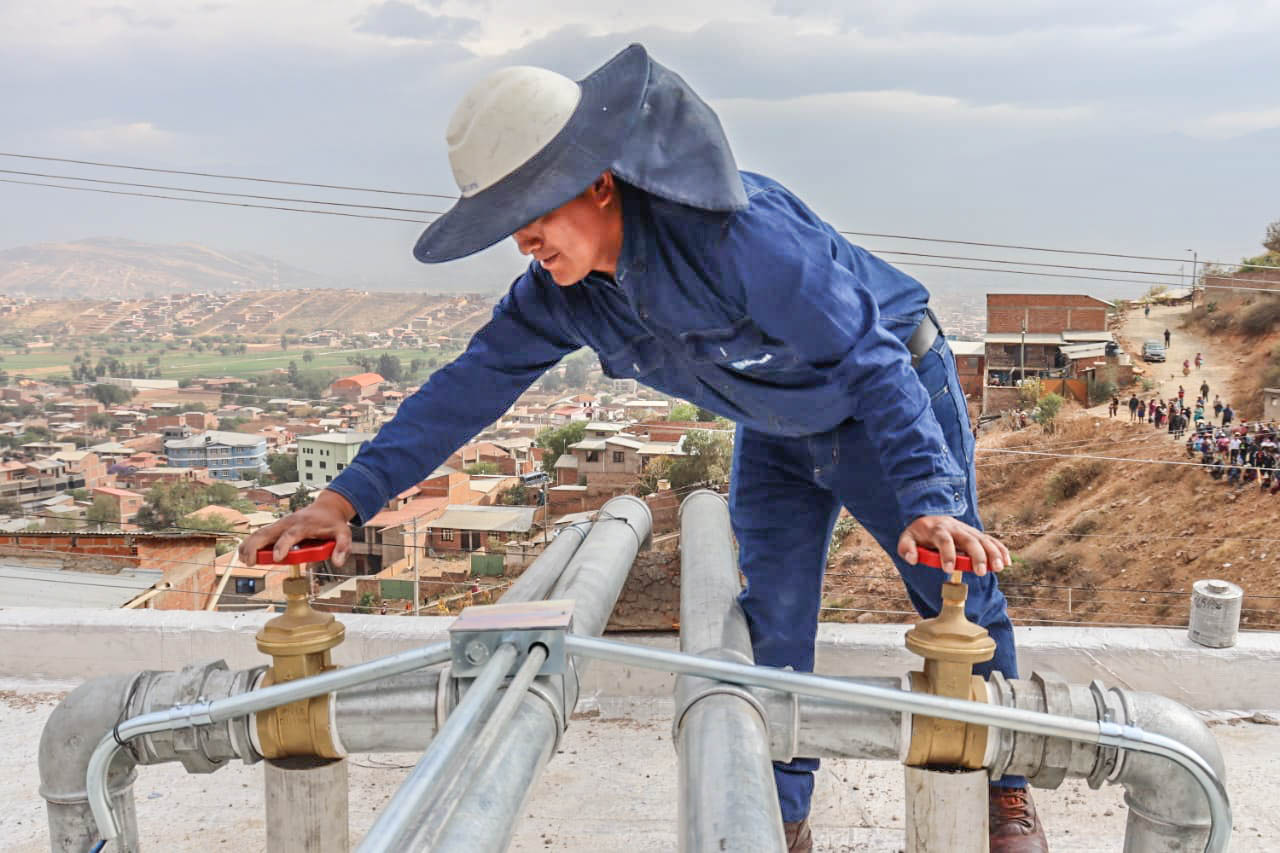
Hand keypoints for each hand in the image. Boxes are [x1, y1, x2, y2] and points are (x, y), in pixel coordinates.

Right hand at [239, 491, 355, 566]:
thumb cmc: (333, 522)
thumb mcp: (344, 533)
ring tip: (243, 560)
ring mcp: (281, 524)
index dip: (282, 546)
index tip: (277, 558)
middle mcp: (289, 523)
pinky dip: (250, 543)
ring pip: (260, 532)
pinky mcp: (277, 527)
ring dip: (249, 545)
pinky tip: (243, 554)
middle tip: (250, 562)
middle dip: (256, 547)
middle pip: (267, 532)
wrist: (326, 508)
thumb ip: (343, 547)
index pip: (290, 535)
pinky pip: (260, 534)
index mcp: (304, 525)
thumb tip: (338, 562)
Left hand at [897, 515, 1009, 576]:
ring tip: (998, 568)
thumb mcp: (907, 538)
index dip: (947, 554)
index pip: (944, 540)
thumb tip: (913, 559)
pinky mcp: (977, 535)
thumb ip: (906, 548)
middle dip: (976, 556)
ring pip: (983, 540)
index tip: (948, 569)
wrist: (933, 518)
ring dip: (992, 553)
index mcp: (938, 530)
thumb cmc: (920, 533)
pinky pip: (992, 540)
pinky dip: (1001, 550)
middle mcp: (956, 529)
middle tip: (979, 572)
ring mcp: (969, 531)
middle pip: (969, 540)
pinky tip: (1007, 562)